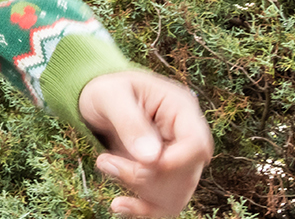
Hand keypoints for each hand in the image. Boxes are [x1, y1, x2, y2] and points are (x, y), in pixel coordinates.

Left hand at [78, 70, 213, 216]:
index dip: (176, 162)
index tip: (143, 163)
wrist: (97, 97)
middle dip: (144, 176)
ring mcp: (177, 159)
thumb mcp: (110, 95)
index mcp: (181, 109)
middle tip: (105, 161)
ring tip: (104, 164)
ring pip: (176, 194)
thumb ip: (130, 122)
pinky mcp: (163, 175)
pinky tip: (117, 205)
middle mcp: (186, 136)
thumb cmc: (105, 88)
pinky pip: (164, 204)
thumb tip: (151, 159)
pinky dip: (143, 210)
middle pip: (186, 174)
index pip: (197, 145)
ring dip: (140, 190)